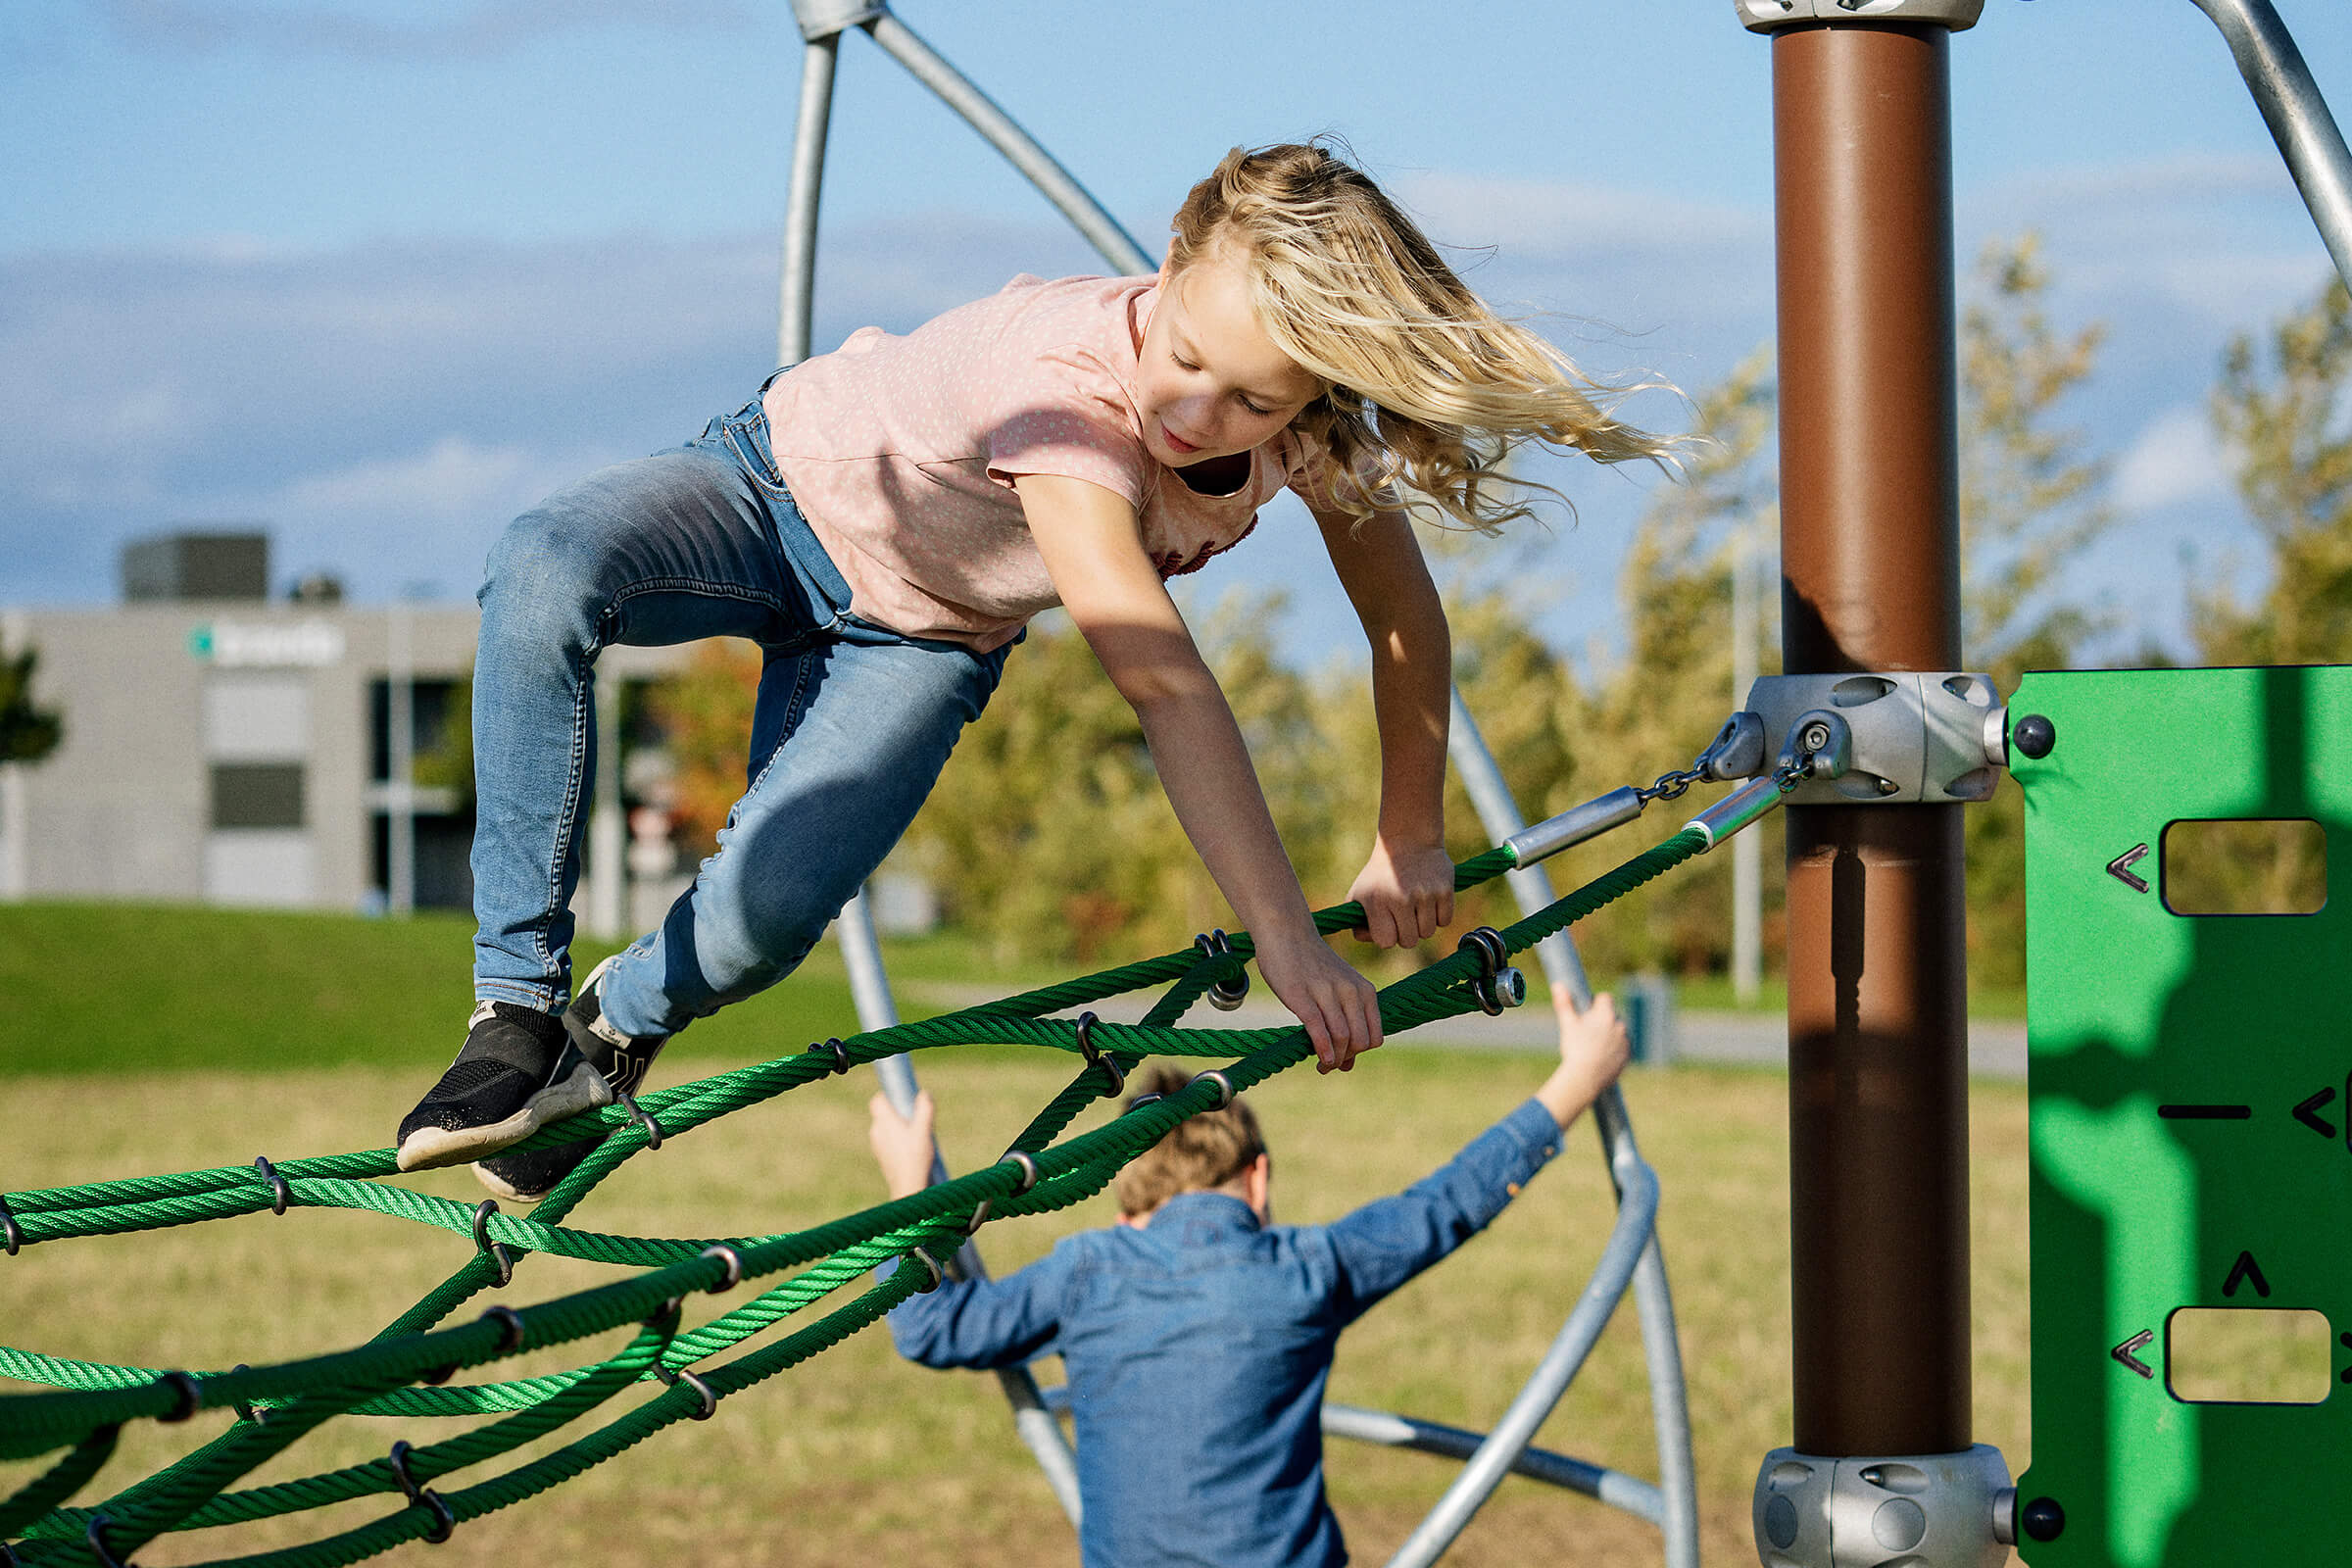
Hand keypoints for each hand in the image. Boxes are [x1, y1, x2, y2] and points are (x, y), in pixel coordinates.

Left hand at [868, 1089, 937, 1199]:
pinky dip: (896, 1140)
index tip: (901, 1097)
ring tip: (916, 1134)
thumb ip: (925, 1109)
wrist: (908, 1186)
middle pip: (882, 1114)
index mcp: (884, 1121)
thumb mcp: (925, 1130)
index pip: (877, 1100)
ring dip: (897, 1127)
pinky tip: (912, 1148)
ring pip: (884, 1128)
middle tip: (914, 1116)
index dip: (887, 1096)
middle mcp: (877, 1131)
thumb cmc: (916, 1157)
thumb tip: (924, 1094)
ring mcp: (877, 1145)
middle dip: (896, 1112)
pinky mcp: (881, 1156)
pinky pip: (886, 1141)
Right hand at [1255, 926, 1382, 1072]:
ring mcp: (1327, 992)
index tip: (1343, 1058)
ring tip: (1322, 1066)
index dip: (1360, 1054)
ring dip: (1333, 1060)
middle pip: (1360, 1041)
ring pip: (1342, 1037)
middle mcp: (1351, 991)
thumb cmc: (1311, 966)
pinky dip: (1323, 1049)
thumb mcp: (1338, 989)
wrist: (1286, 932)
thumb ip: (1346, 1022)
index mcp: (1365, 990)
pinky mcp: (1301, 995)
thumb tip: (1346, 1065)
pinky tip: (1320, 1059)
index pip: (1375, 1037)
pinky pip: (1319, 1028)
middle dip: (1347, 1059)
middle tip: (1329, 1065)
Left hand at [1346, 837, 1455, 948]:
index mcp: (1377, 901)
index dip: (1387, 936)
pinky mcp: (1445, 889)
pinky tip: (1429, 900)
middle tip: (1402, 915)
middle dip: (1405, 933)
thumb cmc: (1380, 873)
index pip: (1386, 942)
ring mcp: (1425, 894)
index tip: (1387, 923)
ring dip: (1422, 924)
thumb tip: (1371, 940)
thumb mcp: (1359, 893)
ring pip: (1427, 932)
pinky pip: (1444, 921)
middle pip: (1409, 942)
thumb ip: (1358, 923)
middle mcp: (1401, 899)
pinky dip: (1438, 916)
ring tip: (1415, 905)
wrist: (1408, 839)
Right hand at [1534, 992, 1630, 1128]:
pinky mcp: (1628, 1055)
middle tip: (1587, 1031)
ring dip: (1611, 1034)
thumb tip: (1558, 985)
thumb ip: (1564, 1003)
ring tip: (1594, 1046)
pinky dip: (1615, 1048)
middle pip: (1612, 1015)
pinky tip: (1602, 1055)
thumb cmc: (1575, 1049)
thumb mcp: (1568, 1024)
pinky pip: (1623, 1047)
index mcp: (1606, 1014)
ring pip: (1619, 1031)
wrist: (1586, 1077)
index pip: (1605, 997)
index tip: (1587, 1011)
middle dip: (1603, 1020)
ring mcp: (1626, 1040)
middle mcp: (1620, 1025)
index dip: (1595, 1003)